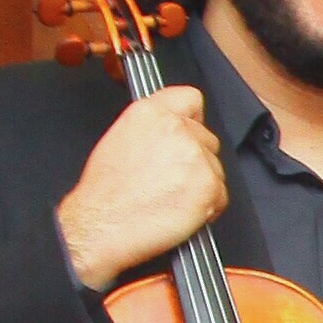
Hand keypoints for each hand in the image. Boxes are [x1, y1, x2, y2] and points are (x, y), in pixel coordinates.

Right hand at [56, 86, 224, 290]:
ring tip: (171, 197)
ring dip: (201, 184)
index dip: (193, 116)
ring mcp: (196, 157)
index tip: (192, 127)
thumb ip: (154, 127)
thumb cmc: (105, 191)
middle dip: (196, 159)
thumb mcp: (120, 138)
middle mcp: (177, 129)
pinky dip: (207, 207)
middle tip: (171, 178)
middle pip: (207, 139)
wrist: (102, 224)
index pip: (190, 98)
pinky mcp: (209, 185)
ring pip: (215, 168)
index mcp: (151, 113)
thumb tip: (171, 130)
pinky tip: (180, 211)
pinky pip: (221, 196)